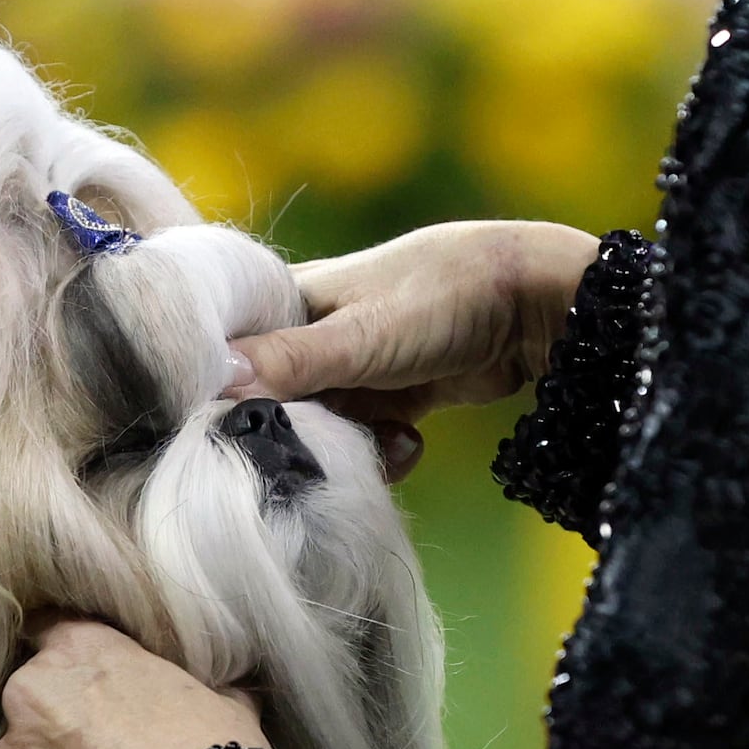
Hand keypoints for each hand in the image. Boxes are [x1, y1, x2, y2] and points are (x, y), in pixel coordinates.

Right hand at [230, 221, 597, 480]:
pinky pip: (355, 440)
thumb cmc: (439, 297)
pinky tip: (407, 443)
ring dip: (343, 450)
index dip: (218, 396)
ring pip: (313, 429)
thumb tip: (212, 382)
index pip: (221, 354)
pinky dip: (377, 452)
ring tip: (386, 440)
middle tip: (325, 448)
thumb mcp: (357, 336)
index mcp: (280, 301)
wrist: (535, 305)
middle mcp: (302, 335)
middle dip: (296, 436)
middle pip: (265, 403)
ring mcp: (343, 369)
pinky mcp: (380, 398)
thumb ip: (287, 362)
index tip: (230, 434)